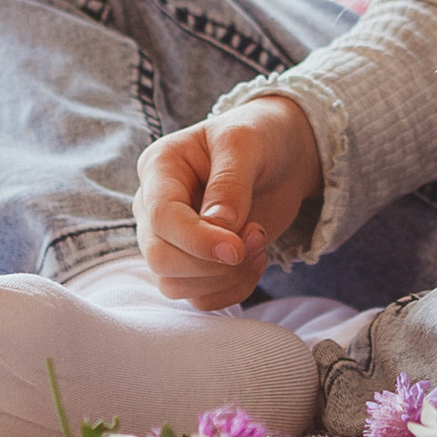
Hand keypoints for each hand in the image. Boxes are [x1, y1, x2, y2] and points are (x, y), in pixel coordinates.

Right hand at [133, 94, 323, 309]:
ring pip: (175, 285)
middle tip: (256, 236)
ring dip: (226, 277)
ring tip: (259, 241)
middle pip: (160, 258)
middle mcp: (155, 207)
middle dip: (212, 262)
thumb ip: (230, 182)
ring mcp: (172, 239)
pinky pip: (200, 298)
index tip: (238, 247)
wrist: (281, 156)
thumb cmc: (258, 138)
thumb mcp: (245, 143)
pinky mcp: (193, 264)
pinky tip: (256, 259)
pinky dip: (233, 289)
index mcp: (159, 168)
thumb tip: (218, 226)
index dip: (198, 240)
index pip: (161, 217)